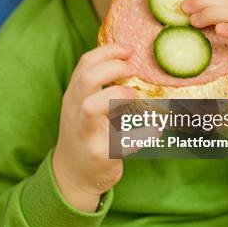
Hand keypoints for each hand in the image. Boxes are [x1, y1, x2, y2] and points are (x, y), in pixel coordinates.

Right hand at [52, 44, 138, 211]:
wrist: (72, 176)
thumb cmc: (85, 135)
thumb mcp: (82, 106)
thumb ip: (98, 85)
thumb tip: (130, 60)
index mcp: (74, 96)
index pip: (85, 64)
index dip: (109, 52)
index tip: (130, 50)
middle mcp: (75, 111)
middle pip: (87, 79)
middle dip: (113, 68)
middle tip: (132, 71)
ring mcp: (85, 133)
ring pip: (91, 107)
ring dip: (117, 96)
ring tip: (134, 98)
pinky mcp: (99, 155)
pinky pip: (120, 140)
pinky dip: (142, 134)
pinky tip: (156, 130)